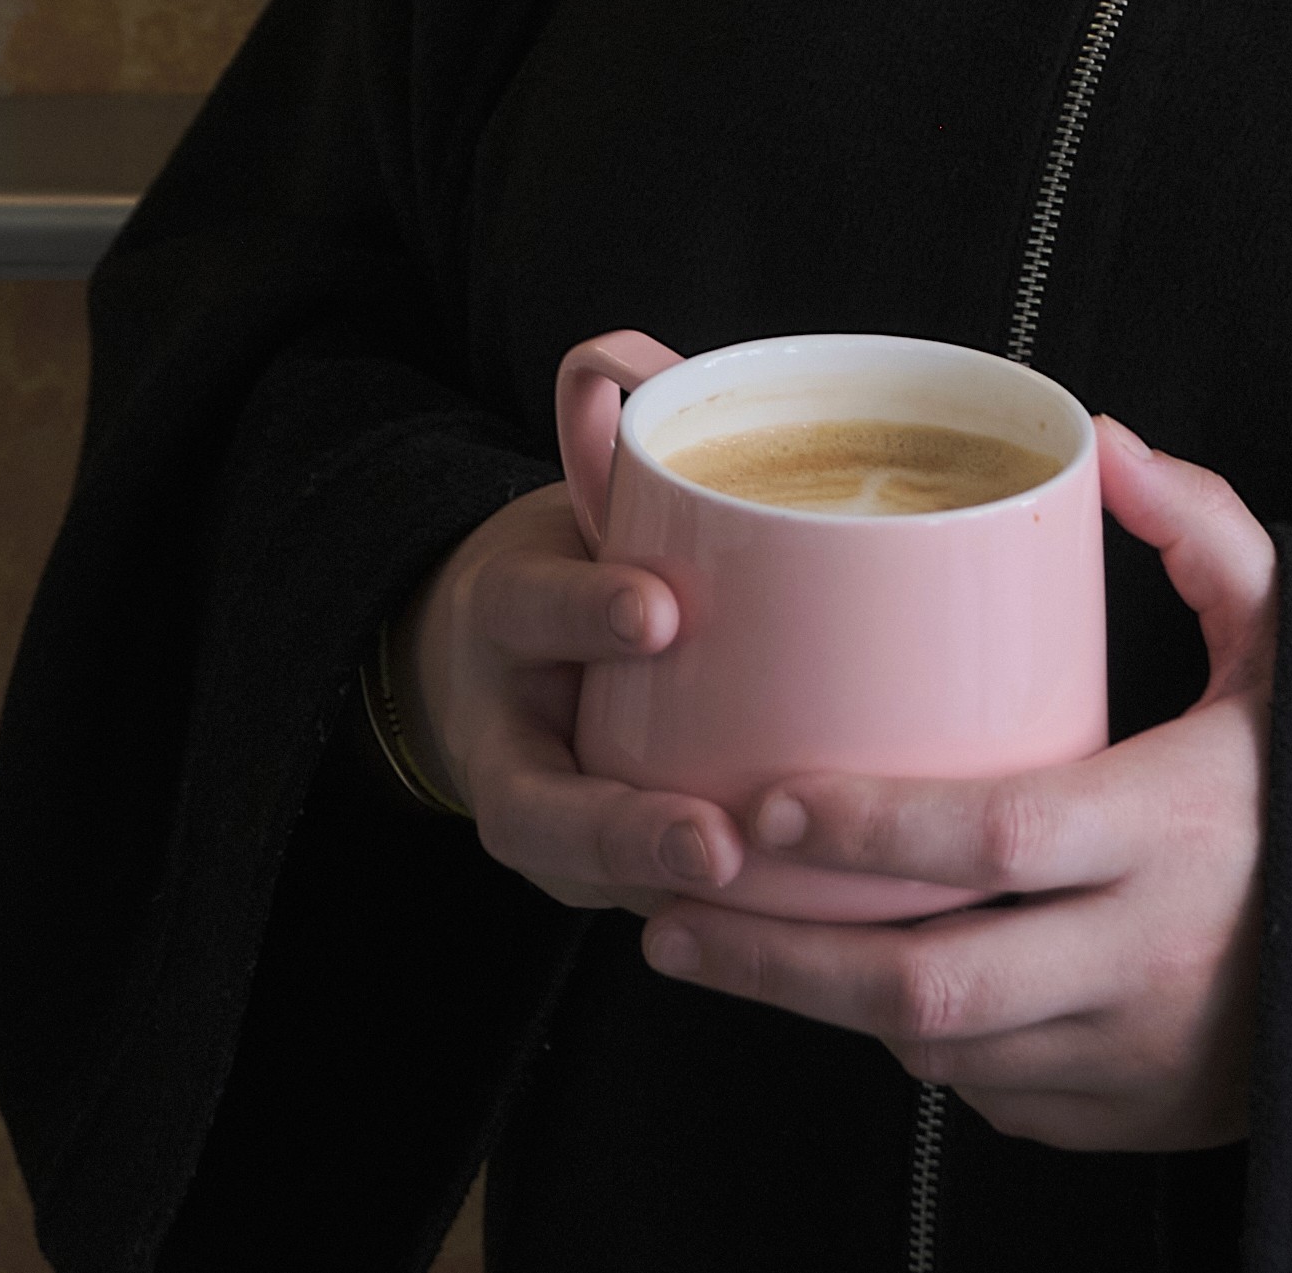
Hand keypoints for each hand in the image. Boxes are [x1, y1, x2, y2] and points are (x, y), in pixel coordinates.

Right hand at [399, 331, 763, 920]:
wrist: (494, 665)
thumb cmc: (571, 564)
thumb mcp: (571, 487)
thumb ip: (602, 415)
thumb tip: (629, 357)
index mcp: (510, 618)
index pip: (536, 606)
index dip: (590, 609)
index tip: (661, 611)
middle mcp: (514, 745)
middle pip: (545, 810)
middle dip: (625, 830)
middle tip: (713, 838)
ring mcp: (548, 829)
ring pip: (587, 888)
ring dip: (668, 903)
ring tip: (748, 906)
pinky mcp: (598, 882)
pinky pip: (647, 918)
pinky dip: (714, 934)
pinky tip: (797, 934)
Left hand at [638, 417, 1277, 1154]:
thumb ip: (1205, 529)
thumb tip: (1101, 438)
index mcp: (1178, 826)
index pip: (998, 839)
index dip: (875, 829)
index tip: (769, 798)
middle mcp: (1147, 956)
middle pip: (929, 987)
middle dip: (781, 960)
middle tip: (675, 910)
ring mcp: (1130, 1055)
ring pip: (939, 1055)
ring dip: (826, 1008)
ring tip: (723, 943)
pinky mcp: (1123, 1118)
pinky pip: (989, 1094)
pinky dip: (919, 1047)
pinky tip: (863, 984)